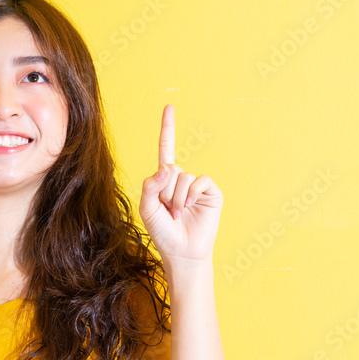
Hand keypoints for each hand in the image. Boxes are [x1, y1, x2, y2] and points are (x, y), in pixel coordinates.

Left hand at [138, 104, 221, 263]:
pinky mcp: (211, 192)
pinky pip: (200, 181)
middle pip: (171, 168)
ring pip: (183, 177)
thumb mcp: (147, 209)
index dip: (168, 128)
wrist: (182, 252)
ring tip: (178, 214)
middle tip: (169, 211)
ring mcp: (197, 186)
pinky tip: (190, 207)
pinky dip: (192, 194)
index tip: (169, 107)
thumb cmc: (162, 232)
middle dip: (166, 191)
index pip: (166, 149)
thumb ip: (150, 186)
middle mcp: (181, 179)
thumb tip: (168, 166)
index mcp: (164, 180)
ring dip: (177, 198)